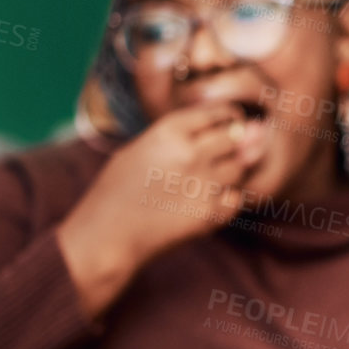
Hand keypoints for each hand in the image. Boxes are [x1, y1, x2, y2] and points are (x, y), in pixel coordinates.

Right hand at [56, 101, 258, 317]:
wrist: (107, 235)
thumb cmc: (119, 189)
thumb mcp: (140, 148)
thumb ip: (185, 136)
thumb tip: (241, 128)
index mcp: (168, 131)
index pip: (217, 113)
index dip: (226, 118)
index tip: (226, 125)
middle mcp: (190, 153)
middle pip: (234, 138)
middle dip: (230, 144)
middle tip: (213, 155)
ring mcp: (203, 184)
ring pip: (239, 167)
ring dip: (229, 171)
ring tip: (201, 180)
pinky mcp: (211, 214)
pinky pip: (237, 197)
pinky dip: (227, 198)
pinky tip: (204, 201)